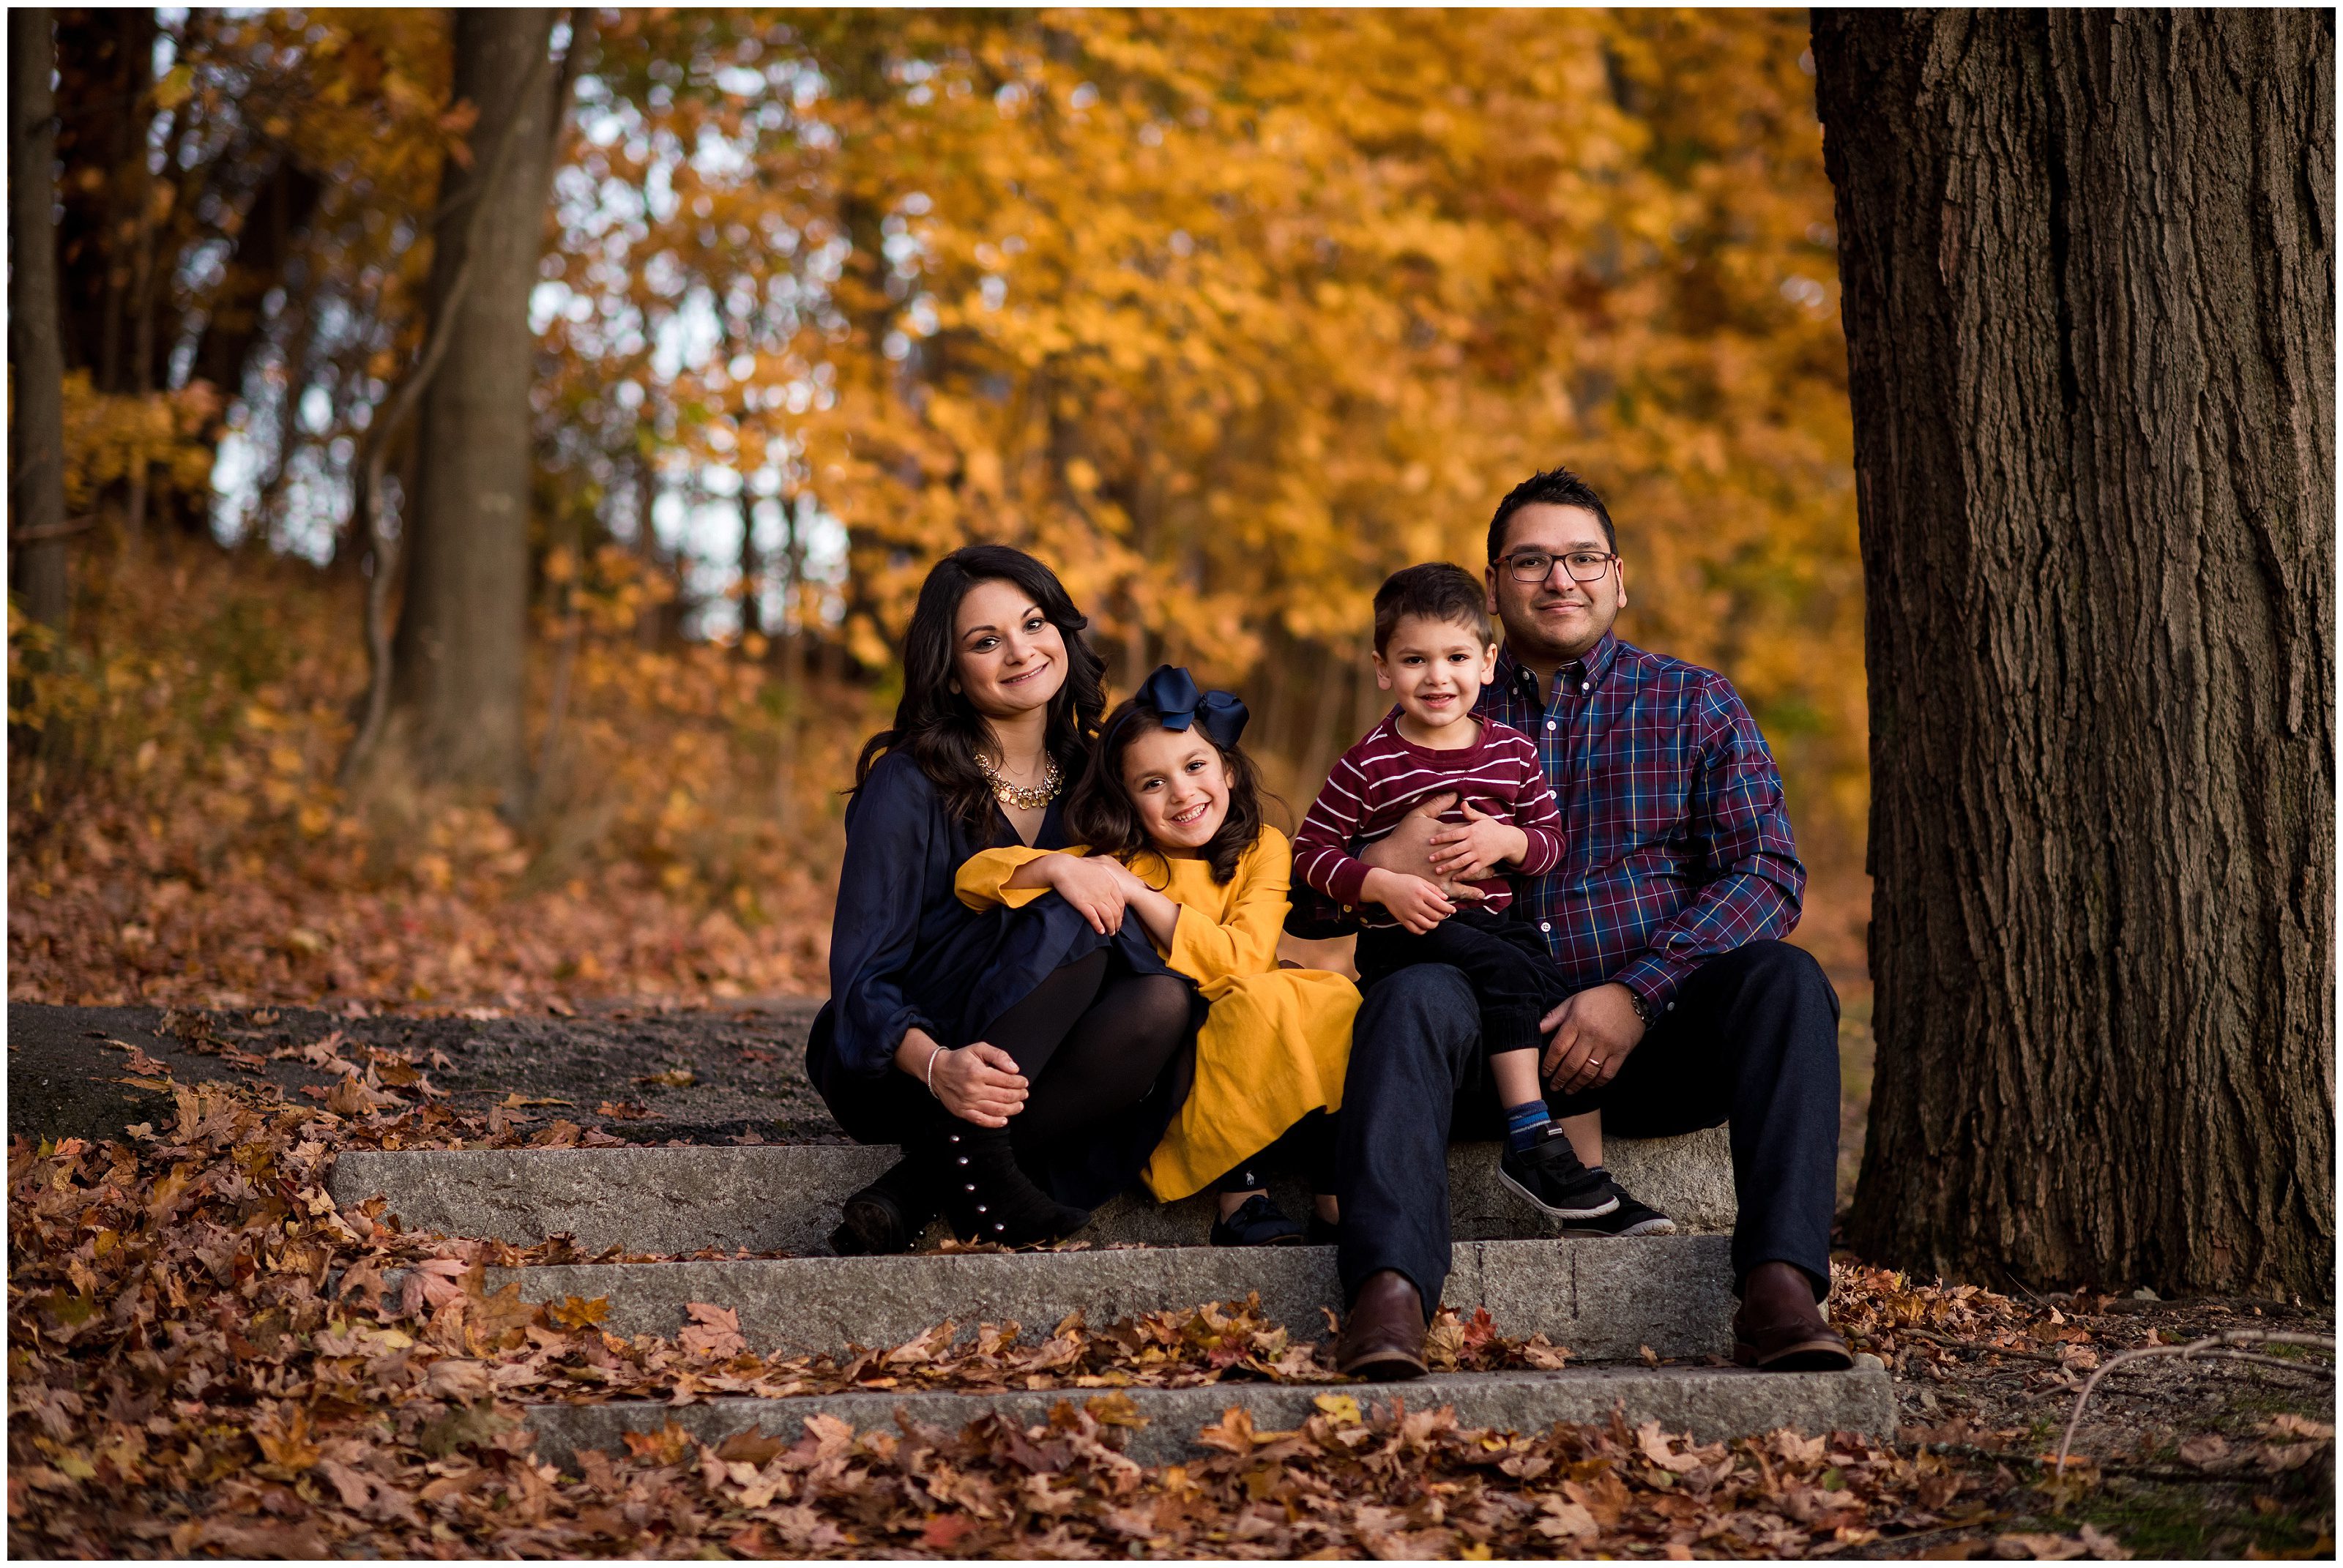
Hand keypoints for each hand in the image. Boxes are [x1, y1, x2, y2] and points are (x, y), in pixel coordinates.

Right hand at [928, 1042, 1028, 1126]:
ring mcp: (968, 1102)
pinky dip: (995, 1122)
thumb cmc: (959, 1059)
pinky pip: (982, 1120)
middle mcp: (973, 1089)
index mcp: (978, 1072)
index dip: (1019, 1082)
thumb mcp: (979, 1049)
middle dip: (1019, 1095)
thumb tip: (1014, 1068)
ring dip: (1012, 1109)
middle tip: (1024, 1094)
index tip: (1024, 1082)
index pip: (1007, 1081)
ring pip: (996, 1110)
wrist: (937, 1070)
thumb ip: (998, 1055)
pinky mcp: (963, 1111)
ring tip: (1019, 1105)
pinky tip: (1004, 1120)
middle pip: (1004, 1096)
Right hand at [1042, 855, 1128, 933]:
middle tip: (1116, 929)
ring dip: (1110, 927)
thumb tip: (1111, 888)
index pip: (1121, 903)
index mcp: (1110, 883)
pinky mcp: (1083, 903)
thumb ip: (1107, 880)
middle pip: (1116, 911)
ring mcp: (1094, 898)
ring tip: (1110, 933)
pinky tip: (1100, 931)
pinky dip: (1098, 926)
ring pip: (1108, 916)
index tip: (1119, 919)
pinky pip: (1094, 918)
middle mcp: (1105, 891)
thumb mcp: (1099, 870)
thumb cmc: (1079, 867)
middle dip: (1118, 923)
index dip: (1121, 913)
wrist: (1063, 866)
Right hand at [1357, 792, 1487, 902]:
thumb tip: (1455, 794)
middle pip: (1474, 852)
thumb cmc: (1403, 836)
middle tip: (1494, 852)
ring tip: (1491, 871)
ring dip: (1483, 871)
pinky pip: (1460, 890)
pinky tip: (1481, 893)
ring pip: (1471, 871)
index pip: (1468, 831)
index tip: (1484, 833)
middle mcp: (1449, 853)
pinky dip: (1471, 891)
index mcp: (1445, 835)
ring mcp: (1445, 870)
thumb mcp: (1418, 815)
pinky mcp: (1440, 885)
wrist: (1388, 859)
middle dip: (1485, 852)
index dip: (1476, 832)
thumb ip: (1438, 803)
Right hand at [1361, 867, 1455, 933]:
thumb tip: (1445, 899)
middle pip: (1435, 916)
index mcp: (1421, 893)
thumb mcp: (1420, 880)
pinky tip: (1425, 924)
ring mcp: (1408, 913)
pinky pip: (1416, 930)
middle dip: (1443, 916)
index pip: (1440, 904)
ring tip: (1435, 919)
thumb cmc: (1404, 882)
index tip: (1452, 910)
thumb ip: (1434, 889)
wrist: (1385, 887)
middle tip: (1443, 913)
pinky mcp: (1402, 920)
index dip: (1449, 909)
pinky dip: (1423, 930)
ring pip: (1427, 925)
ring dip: (1435, 924)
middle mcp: (1415, 904)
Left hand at [1426, 801, 1527, 882]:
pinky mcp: (1483, 863)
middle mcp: (1473, 843)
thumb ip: (1470, 813)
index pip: (1453, 834)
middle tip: (1430, 858)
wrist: (1509, 840)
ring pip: (1461, 861)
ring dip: (1449, 866)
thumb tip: (1462, 803)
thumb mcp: (1482, 818)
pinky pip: (1471, 870)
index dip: (1441, 837)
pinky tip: (1454, 878)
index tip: (1430, 841)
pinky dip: (1463, 875)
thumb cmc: (1492, 828)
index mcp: (1471, 830)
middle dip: (1441, 854)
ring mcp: (1478, 854)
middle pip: (1455, 849)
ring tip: (1437, 870)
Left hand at [1538, 983, 1645, 1094]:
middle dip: (1560, 1078)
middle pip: (1571, 1063)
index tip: (1545, 1073)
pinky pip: (1608, 1073)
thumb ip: (1554, 1017)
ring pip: (1588, 1071)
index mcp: (1577, 1021)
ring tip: (1568, 1090)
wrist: (1630, 997)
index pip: (1558, 1048)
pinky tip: (1589, 1086)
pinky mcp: (1621, 1052)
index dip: (1550, 1063)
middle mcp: (1591, 1035)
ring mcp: (1607, 1045)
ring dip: (1576, 1084)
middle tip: (1554, 1087)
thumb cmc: (1598, 999)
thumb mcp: (1573, 1001)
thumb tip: (1536, 1028)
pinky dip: (1597, 1083)